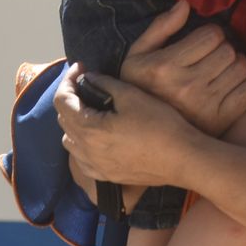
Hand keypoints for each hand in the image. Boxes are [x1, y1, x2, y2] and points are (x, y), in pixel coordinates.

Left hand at [57, 64, 202, 188]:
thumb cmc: (160, 125)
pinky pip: (82, 159)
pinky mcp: (107, 176)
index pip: (62, 101)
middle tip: (86, 83)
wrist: (183, 159)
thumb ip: (105, 84)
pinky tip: (96, 136)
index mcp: (90, 129)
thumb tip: (89, 78)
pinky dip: (82, 144)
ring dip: (74, 122)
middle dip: (70, 98)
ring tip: (90, 109)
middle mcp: (86, 151)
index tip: (81, 68)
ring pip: (70, 141)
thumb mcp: (132, 96)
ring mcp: (96, 167)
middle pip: (63, 120)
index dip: (68, 80)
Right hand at [118, 0, 245, 134]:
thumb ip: (161, 27)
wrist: (145, 133)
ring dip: (237, 62)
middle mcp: (186, 86)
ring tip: (225, 66)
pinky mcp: (220, 120)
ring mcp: (205, 105)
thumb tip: (185, 4)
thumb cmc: (141, 87)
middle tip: (216, 54)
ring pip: (240, 68)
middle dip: (224, 47)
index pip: (210, 36)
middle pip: (227, 51)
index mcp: (165, 66)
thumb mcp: (138, 54)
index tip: (206, 40)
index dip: (212, 33)